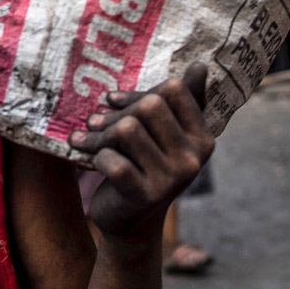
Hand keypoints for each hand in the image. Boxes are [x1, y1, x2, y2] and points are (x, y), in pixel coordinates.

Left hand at [68, 62, 213, 242]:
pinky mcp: (144, 196)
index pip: (173, 90)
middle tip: (94, 122)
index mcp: (202, 138)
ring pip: (127, 129)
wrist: (129, 222)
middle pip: (149, 107)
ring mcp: (171, 179)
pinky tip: (89, 161)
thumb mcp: (163, 136)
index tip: (114, 102)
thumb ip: (181, 103)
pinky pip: (113, 160)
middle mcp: (193, 158)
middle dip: (115, 114)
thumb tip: (201, 66)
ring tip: (87, 141)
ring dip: (99, 135)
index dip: (138, 93)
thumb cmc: (144, 168)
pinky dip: (96, 157)